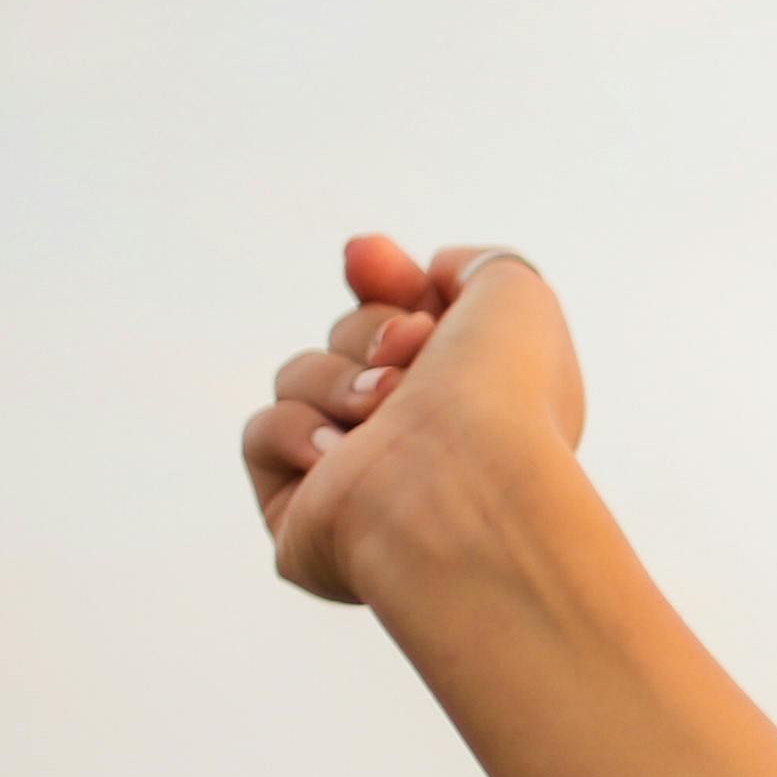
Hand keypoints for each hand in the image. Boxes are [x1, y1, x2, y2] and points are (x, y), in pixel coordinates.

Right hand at [237, 233, 590, 608]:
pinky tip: (338, 457)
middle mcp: (422, 443)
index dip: (384, 283)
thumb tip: (429, 275)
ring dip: (337, 380)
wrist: (464, 476)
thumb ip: (475, 268)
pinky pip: (262, 435)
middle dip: (369, 331)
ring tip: (385, 407)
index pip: (406, 321)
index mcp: (476, 402)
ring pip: (300, 378)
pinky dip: (296, 432)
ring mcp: (360, 480)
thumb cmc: (504, 393)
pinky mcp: (302, 518)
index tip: (369, 258)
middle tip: (409, 352)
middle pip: (347, 339)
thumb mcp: (514, 294)